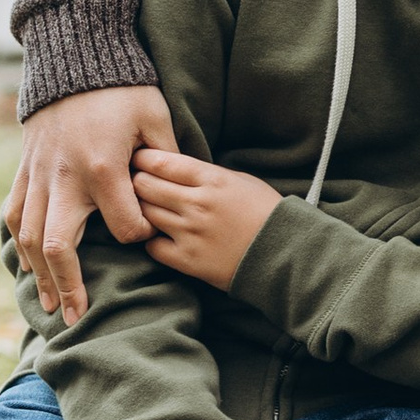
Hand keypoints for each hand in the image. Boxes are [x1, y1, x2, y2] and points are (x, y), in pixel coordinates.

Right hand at [6, 85, 179, 324]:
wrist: (72, 59)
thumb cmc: (122, 88)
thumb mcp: (155, 115)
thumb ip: (168, 157)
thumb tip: (184, 191)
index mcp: (103, 167)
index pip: (123, 226)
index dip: (139, 237)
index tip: (149, 239)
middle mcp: (64, 178)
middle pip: (58, 246)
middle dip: (68, 285)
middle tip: (76, 318)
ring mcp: (39, 175)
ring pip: (29, 236)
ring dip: (37, 275)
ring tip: (48, 306)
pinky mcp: (25, 169)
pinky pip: (15, 214)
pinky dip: (18, 243)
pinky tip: (28, 268)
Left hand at [133, 150, 280, 289]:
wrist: (285, 254)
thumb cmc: (266, 213)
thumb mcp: (242, 181)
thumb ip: (207, 174)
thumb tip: (176, 169)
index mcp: (213, 180)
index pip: (162, 162)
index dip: (143, 159)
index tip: (137, 159)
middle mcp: (198, 204)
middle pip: (145, 186)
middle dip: (135, 181)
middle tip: (134, 183)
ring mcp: (191, 233)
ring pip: (144, 214)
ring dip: (141, 209)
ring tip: (145, 208)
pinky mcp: (188, 260)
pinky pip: (152, 246)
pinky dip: (151, 239)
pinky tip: (159, 235)